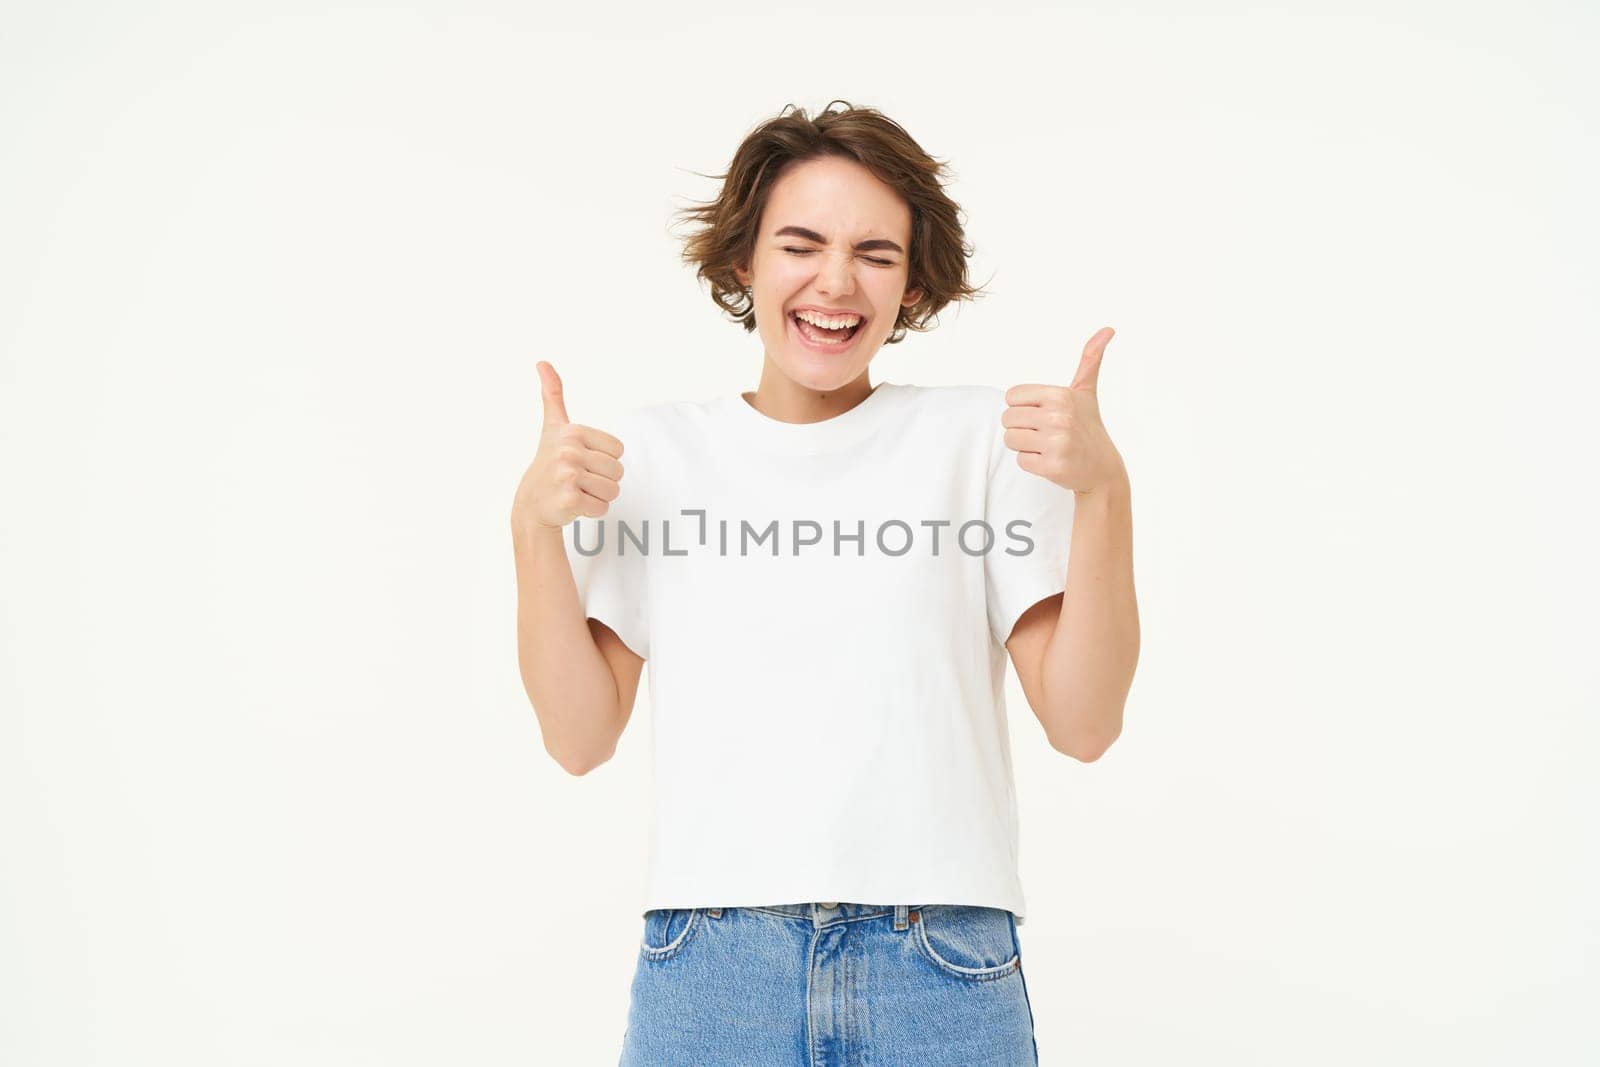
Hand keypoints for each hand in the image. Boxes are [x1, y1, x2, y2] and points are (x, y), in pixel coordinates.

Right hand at [510, 361, 626, 531]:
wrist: (531, 504)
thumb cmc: (548, 463)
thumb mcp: (552, 427)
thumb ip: (552, 394)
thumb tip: (542, 362)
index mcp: (573, 432)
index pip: (619, 450)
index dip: (604, 460)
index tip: (581, 461)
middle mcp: (569, 451)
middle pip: (618, 471)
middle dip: (603, 481)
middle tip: (579, 480)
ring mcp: (567, 475)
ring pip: (613, 490)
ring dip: (598, 497)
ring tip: (577, 491)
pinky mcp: (569, 499)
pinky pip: (602, 507)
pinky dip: (592, 511)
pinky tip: (573, 504)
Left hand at [1001, 326, 1126, 494]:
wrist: (1103, 469)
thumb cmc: (1088, 426)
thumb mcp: (1086, 392)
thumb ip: (1090, 360)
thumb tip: (1108, 329)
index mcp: (1061, 395)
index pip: (1012, 397)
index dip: (1023, 407)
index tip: (1042, 414)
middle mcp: (1058, 417)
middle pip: (1007, 419)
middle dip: (1021, 427)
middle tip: (1045, 433)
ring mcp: (1056, 443)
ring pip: (1010, 439)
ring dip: (1024, 445)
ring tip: (1046, 446)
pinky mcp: (1052, 467)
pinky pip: (1020, 461)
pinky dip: (1032, 463)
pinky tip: (1050, 460)